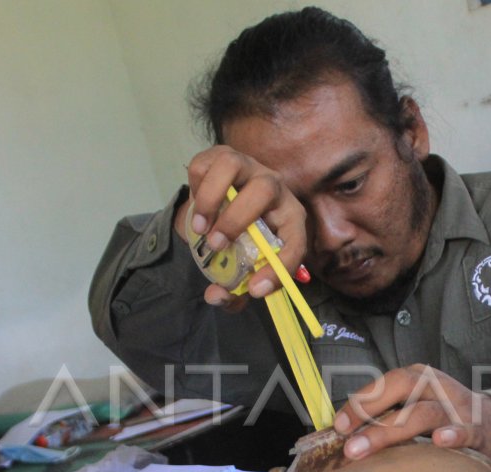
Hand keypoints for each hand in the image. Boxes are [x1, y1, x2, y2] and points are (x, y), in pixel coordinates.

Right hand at [177, 146, 307, 309]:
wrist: (223, 213)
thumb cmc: (240, 246)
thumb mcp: (241, 272)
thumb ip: (231, 291)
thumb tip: (216, 296)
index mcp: (290, 218)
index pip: (295, 241)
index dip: (279, 269)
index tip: (254, 289)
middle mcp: (274, 188)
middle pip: (265, 189)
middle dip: (236, 219)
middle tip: (216, 245)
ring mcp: (247, 166)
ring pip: (232, 165)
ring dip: (211, 198)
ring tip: (200, 228)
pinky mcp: (219, 156)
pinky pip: (203, 165)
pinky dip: (194, 189)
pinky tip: (197, 207)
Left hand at [332, 364, 490, 470]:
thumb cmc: (444, 418)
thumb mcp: (416, 405)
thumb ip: (385, 414)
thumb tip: (341, 433)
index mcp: (419, 379)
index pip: (385, 383)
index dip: (360, 401)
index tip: (339, 426)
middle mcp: (437, 388)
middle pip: (402, 390)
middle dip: (370, 415)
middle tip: (347, 445)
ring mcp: (458, 409)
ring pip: (425, 414)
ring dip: (392, 431)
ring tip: (365, 449)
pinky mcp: (478, 432)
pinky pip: (465, 432)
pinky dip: (453, 435)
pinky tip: (439, 442)